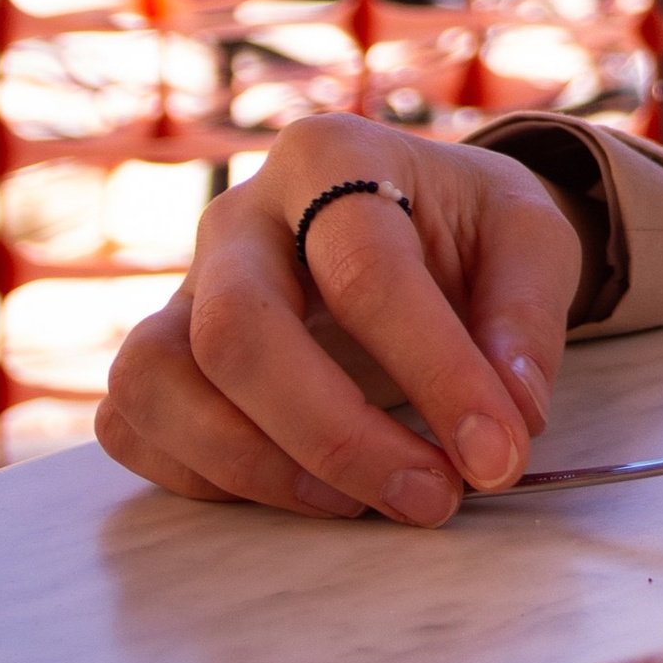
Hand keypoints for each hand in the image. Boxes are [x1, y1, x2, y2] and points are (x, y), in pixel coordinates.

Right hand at [96, 118, 584, 524]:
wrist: (415, 219)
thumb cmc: (466, 227)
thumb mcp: (530, 239)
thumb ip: (525, 319)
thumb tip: (509, 420)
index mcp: (334, 157)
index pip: (366, 271)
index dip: (435, 372)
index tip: (497, 455)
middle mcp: (238, 216)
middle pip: (237, 331)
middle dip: (335, 435)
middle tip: (431, 498)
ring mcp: (183, 287)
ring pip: (159, 381)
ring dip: (260, 467)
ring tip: (363, 504)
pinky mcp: (158, 355)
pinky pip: (131, 425)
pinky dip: (202, 478)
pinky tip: (299, 492)